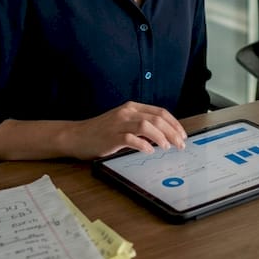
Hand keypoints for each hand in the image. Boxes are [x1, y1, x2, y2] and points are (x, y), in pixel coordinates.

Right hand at [63, 102, 186, 159]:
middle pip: (157, 119)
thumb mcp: (123, 122)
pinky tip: (149, 151)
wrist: (76, 136)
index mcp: (132, 107)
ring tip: (167, 147)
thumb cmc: (101, 131)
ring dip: (161, 137)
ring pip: (147, 126)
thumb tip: (164, 136)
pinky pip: (131, 139)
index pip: (160, 112)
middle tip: (180, 144)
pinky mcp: (111, 136)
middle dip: (172, 132)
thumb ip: (141, 125)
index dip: (174, 123)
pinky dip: (143, 145)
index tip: (183, 134)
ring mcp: (119, 124)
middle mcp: (127, 112)